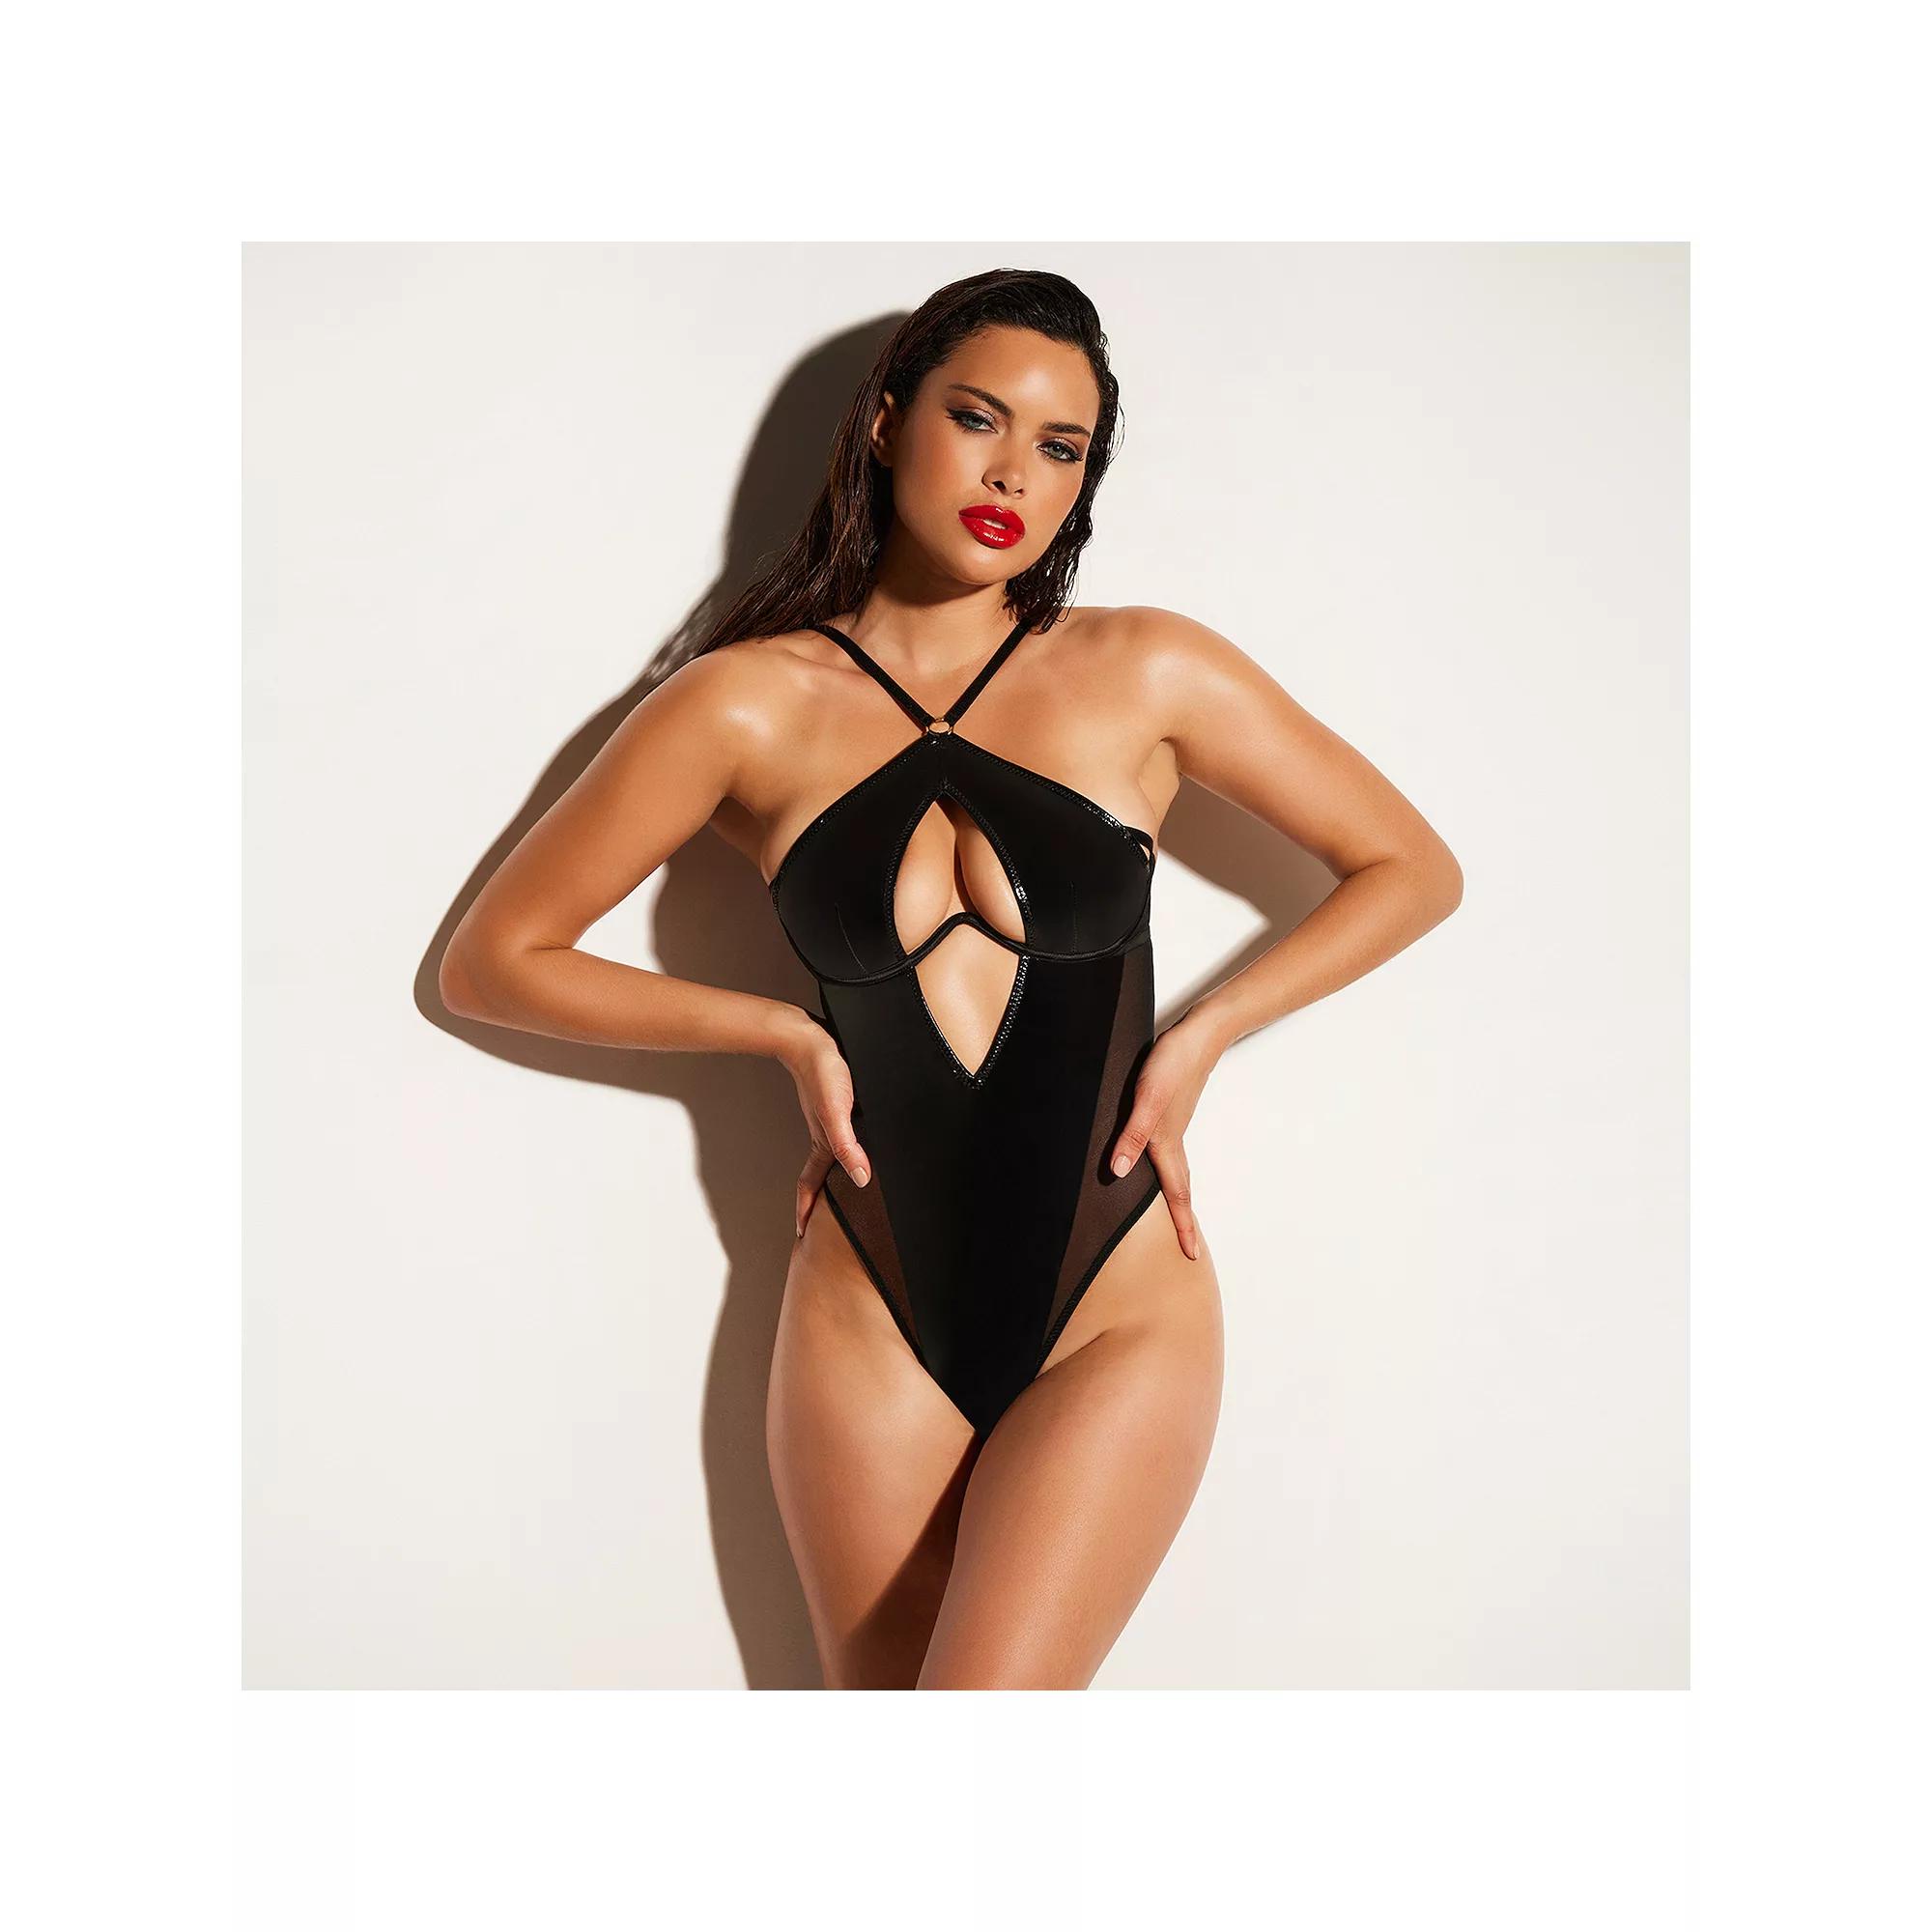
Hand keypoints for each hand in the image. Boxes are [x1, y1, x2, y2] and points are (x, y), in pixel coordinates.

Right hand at [777, 1011, 871, 1238]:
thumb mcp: (837, 1113)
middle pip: (821, 1175)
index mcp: (823, 1143)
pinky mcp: (837, 1103)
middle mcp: (826, 1135)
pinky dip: (845, 1148)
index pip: (811, 1184)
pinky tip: (856, 1143)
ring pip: (832, 1156)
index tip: (801, 1233)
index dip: (807, 1209)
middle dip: (818, 1200)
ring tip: (839, 1192)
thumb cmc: (821, 1071)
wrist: (809, 1038)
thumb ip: (847, 1147)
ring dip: (832, 1175)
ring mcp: (830, 1120)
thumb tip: (861, 1179)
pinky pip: (841, 1135)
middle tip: (818, 1223)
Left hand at [1107, 1009, 1224, 1260]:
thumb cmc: (1173, 1062)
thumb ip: (1133, 1134)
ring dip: (1176, 1196)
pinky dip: (1167, 1170)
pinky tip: (1153, 1163)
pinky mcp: (1170, 1110)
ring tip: (1176, 1216)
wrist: (1201, 1033)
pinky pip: (1169, 1152)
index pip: (1177, 1194)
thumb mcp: (1146, 1097)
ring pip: (1175, 1170)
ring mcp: (1173, 1125)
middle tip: (1188, 1247)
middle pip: (1179, 1188)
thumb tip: (1119, 1171)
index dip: (1182, 1226)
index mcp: (1167, 1142)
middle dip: (1183, 1219)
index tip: (1192, 1256)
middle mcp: (1172, 1138)